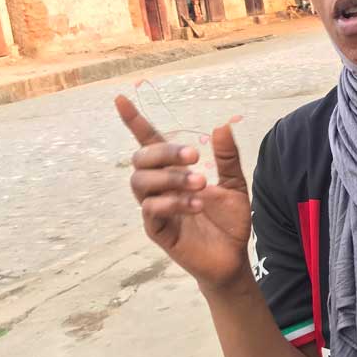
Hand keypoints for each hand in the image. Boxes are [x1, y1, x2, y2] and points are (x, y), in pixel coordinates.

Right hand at [115, 95, 252, 291]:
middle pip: (141, 159)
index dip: (134, 121)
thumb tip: (222, 127)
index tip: (121, 99)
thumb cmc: (229, 221)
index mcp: (175, 172)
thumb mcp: (235, 185)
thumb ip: (228, 158)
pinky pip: (151, 210)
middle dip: (164, 153)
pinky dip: (172, 202)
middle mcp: (160, 187)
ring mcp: (156, 209)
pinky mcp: (158, 230)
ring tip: (200, 184)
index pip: (149, 142)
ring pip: (141, 183)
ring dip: (171, 178)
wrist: (233, 258)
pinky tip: (196, 205)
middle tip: (194, 156)